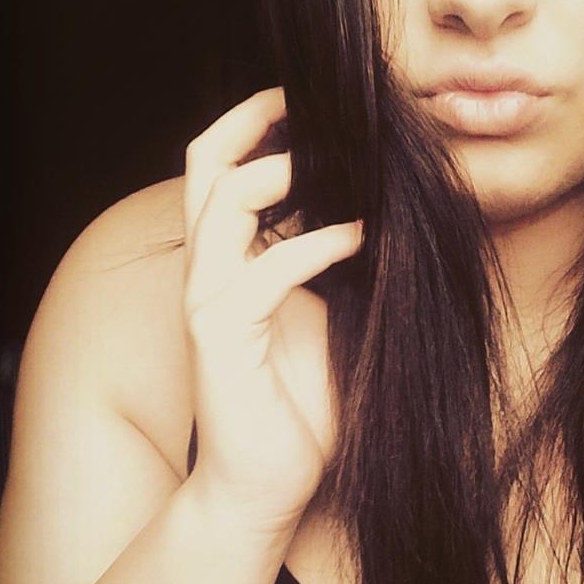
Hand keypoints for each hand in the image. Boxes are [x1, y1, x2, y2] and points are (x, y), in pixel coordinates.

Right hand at [182, 87, 361, 537]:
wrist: (266, 485)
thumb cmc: (301, 402)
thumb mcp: (326, 313)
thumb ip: (330, 261)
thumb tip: (377, 207)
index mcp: (230, 260)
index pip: (224, 168)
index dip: (258, 123)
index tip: (312, 101)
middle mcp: (208, 270)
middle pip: (206, 163)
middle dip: (253, 119)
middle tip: (307, 99)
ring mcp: (208, 301)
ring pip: (224, 203)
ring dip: (284, 171)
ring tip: (339, 164)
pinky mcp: (219, 338)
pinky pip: (264, 271)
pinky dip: (316, 244)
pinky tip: (359, 237)